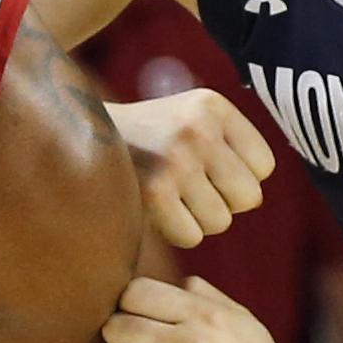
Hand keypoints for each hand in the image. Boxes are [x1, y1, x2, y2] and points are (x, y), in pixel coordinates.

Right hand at [109, 91, 276, 247]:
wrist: (78, 139)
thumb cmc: (147, 139)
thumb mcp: (190, 119)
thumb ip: (230, 144)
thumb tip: (257, 197)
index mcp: (213, 106)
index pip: (264, 167)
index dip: (239, 178)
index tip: (210, 171)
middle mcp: (198, 127)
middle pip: (250, 197)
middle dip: (224, 203)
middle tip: (193, 191)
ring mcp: (175, 158)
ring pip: (221, 222)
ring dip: (198, 220)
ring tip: (172, 198)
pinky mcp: (153, 191)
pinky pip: (192, 237)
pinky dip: (176, 233)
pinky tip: (157, 212)